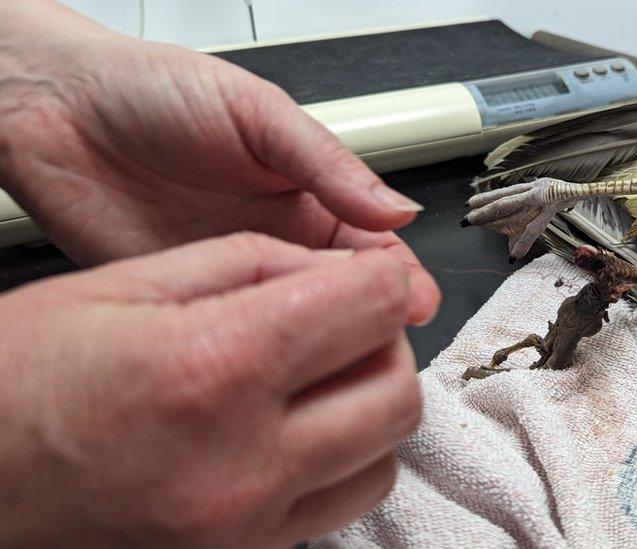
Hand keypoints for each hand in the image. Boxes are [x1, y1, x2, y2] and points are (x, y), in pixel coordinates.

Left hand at [0, 1, 437, 323]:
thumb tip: (397, 208)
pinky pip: (234, 339)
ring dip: (322, 345)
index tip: (414, 302)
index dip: (398, 276)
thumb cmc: (152, 91)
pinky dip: (261, 357)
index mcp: (307, 195)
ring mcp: (234, 278)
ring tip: (341, 359)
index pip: (372, 246)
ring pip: (295, 326)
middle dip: (371, 320)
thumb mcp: (257, 114)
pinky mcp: (189, 307)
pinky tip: (277, 363)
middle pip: (343, 296)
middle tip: (384, 341)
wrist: (54, 110)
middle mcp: (276, 242)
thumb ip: (327, 165)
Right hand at [0, 232, 421, 546]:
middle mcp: (243, 461)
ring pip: (382, 458)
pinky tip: (292, 430)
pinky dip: (337, 460)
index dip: (383, 278)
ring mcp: (244, 526)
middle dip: (386, 344)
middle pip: (397, 392)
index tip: (373, 274)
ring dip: (369, 408)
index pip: (373, 310)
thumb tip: (338, 271)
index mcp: (215, 368)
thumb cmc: (17, 382)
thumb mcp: (124, 283)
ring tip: (320, 379)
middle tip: (347, 324)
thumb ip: (254, 264)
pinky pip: (336, 506)